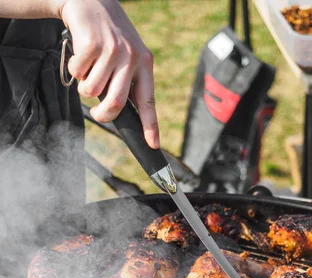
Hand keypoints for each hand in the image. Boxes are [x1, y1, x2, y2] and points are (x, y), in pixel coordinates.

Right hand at [56, 0, 158, 147]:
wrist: (91, 1)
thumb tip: (123, 116)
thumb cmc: (109, 37)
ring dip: (85, 86)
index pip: (148, 101)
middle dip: (103, 114)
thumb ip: (128, 82)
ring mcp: (112, 50)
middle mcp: (132, 58)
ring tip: (89, 69)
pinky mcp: (92, 44)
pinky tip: (81, 55)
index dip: (151, 126)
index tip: (153, 145)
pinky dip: (74, 70)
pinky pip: (78, 74)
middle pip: (116, 104)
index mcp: (145, 64)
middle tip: (97, 113)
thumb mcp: (127, 56)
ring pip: (92, 91)